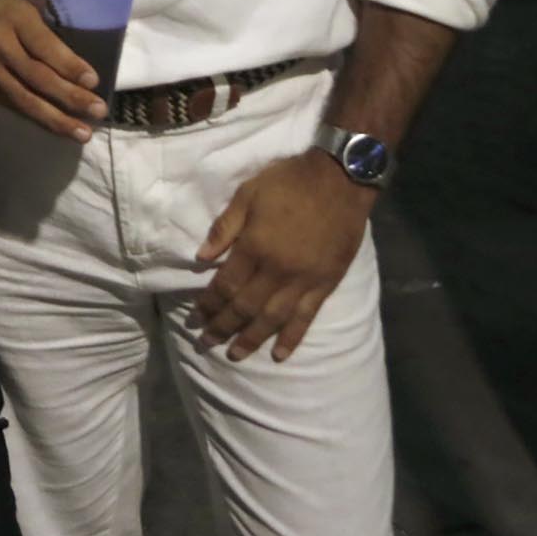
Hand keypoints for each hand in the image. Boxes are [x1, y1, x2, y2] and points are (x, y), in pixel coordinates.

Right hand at [0, 0, 103, 139]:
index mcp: (14, 19)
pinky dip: (36, 117)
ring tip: (82, 133)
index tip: (94, 81)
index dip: (69, 65)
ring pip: (24, 99)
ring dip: (56, 118)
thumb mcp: (22, 6)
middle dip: (70, 97)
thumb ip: (46, 30)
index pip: (44, 46)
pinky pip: (12, 105)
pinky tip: (56, 126)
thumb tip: (77, 59)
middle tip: (98, 110)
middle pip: (37, 77)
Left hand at [191, 153, 375, 361]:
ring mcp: (304, 280)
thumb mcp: (248, 194)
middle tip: (205, 343)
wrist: (341, 180)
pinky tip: (279, 355)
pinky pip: (306, 317)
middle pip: (245, 307)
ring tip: (235, 356)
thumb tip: (201, 257)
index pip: (225, 286)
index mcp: (255, 247)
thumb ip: (224, 228)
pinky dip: (292, 338)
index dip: (208, 304)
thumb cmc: (289, 181)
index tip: (195, 318)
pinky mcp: (326, 284)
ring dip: (252, 339)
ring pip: (273, 318)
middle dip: (223, 327)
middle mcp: (278, 271)